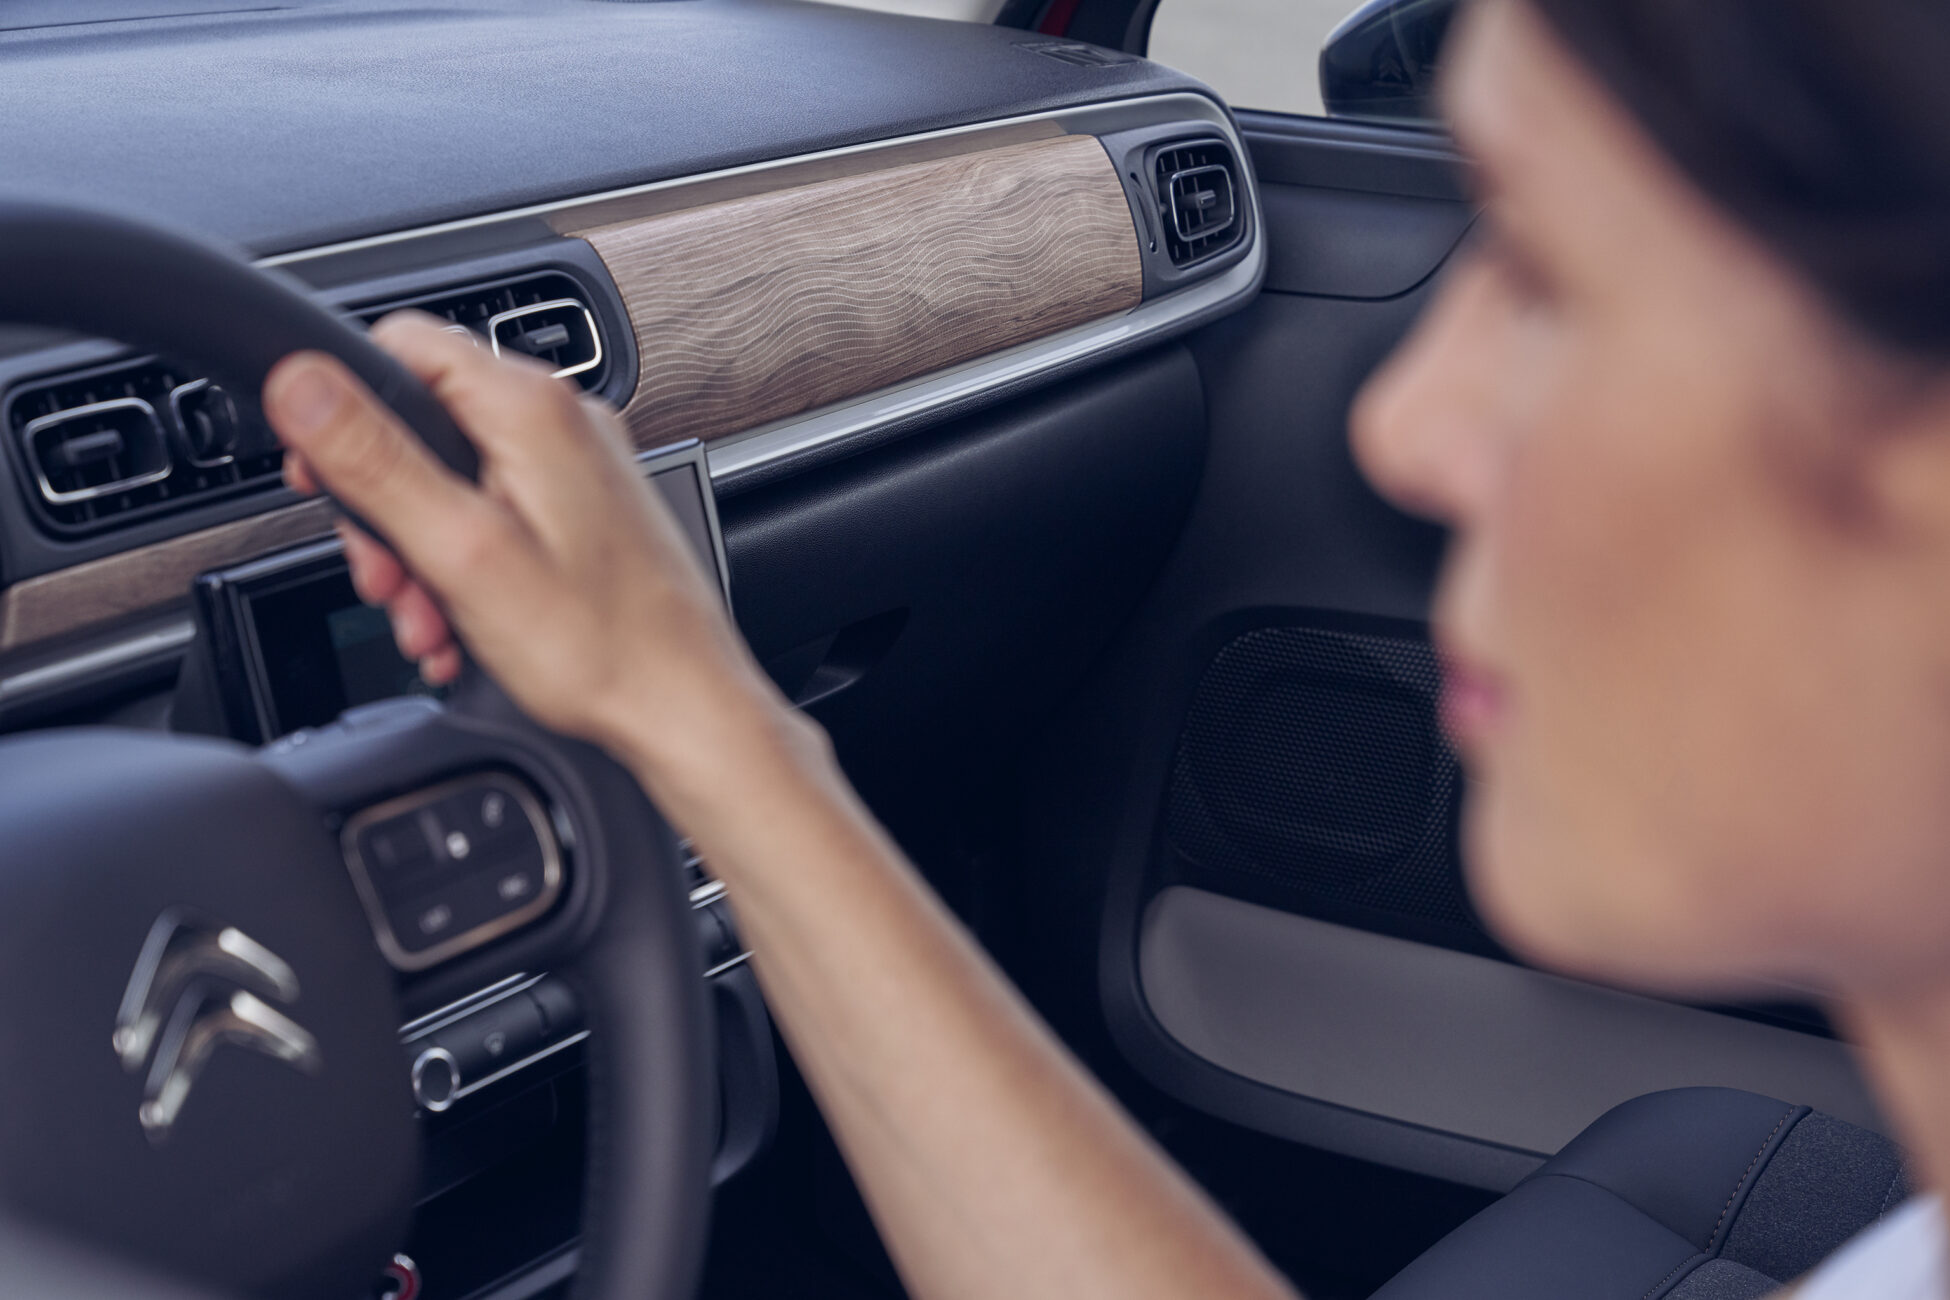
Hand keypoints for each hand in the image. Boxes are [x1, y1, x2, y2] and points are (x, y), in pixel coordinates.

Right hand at [263, 312, 793, 795]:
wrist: (682, 709)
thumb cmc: (599, 646)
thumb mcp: (461, 551)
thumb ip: (375, 461)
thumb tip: (300, 381)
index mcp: (532, 410)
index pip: (400, 346)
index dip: (340, 408)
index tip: (320, 479)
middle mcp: (564, 422)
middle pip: (423, 424)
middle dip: (384, 508)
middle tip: (386, 578)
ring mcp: (579, 468)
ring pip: (455, 480)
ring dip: (420, 552)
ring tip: (427, 619)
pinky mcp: (586, 512)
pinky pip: (496, 515)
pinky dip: (464, 567)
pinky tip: (461, 625)